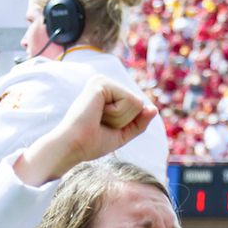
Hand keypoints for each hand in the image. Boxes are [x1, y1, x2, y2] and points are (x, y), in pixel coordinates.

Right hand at [14, 76, 157, 185]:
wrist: (74, 147)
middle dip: (124, 121)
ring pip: (136, 102)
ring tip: (97, 119)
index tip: (103, 127)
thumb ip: (139, 122)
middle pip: (138, 103)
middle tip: (100, 124)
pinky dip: (117, 114)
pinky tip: (98, 113)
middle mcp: (104, 83)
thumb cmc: (91, 143)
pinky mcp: (101, 83)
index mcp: (107, 93)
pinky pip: (129, 100)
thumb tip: (154, 109)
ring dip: (120, 119)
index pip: (137, 106)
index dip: (126, 123)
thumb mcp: (122, 134)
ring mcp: (102, 81)